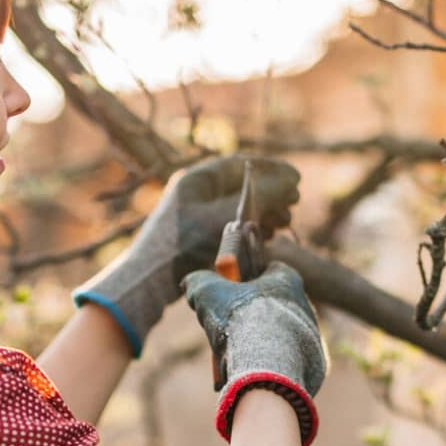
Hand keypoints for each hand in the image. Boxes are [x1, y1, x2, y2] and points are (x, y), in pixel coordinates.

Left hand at [73, 156, 300, 357]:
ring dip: (265, 211)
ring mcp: (198, 214)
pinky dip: (252, 227)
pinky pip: (233, 224)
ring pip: (240, 206)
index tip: (297, 177)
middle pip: (242, 185)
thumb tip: (289, 182)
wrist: (149, 280)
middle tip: (295, 201)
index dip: (272, 169)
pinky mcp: (200, 236)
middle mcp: (198, 193)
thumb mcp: (226, 218)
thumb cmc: (184, 245)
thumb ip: (260, 197)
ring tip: (285, 222)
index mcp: (198, 180)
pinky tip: (267, 236)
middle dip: (272, 192)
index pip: (241, 165)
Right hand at [183, 262, 326, 445]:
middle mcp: (305, 304)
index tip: (231, 290)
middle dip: (252, 315)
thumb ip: (198, 282)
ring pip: (281, 334)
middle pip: (273, 304)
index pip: (270, 269)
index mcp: (287, 280)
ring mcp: (313, 335)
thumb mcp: (208, 293)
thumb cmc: (241, 322)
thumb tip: (190, 282)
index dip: (248, 278)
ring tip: (239, 355)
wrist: (268, 368)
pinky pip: (289, 360)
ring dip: (262, 341)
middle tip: (230, 329)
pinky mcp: (314, 363)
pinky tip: (254, 370)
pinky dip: (273, 364)